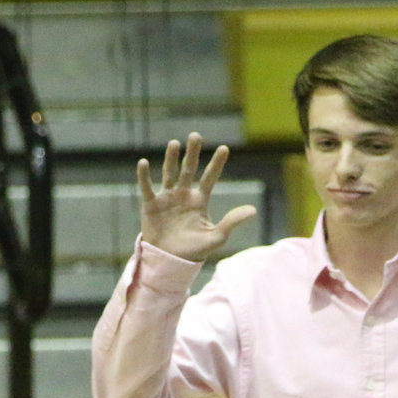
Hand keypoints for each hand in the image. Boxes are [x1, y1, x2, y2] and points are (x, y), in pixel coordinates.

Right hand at [137, 132, 256, 262]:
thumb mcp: (216, 237)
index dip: (216, 164)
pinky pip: (147, 187)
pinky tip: (144, 162)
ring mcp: (167, 198)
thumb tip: (253, 210)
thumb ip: (232, 222)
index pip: (209, 178)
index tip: (224, 148)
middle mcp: (183, 194)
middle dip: (192, 153)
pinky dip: (144, 176)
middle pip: (188, 169)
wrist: (169, 262)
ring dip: (171, 158)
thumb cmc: (193, 250)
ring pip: (169, 173)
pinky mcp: (150, 205)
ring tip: (174, 143)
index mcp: (199, 200)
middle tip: (196, 135)